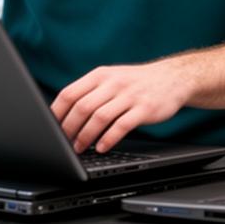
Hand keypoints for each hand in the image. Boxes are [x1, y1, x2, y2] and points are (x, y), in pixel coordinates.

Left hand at [52, 61, 196, 152]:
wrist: (173, 77)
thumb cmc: (137, 82)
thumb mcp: (112, 78)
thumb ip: (90, 92)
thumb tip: (63, 115)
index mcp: (100, 75)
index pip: (70, 93)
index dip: (56, 113)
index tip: (50, 129)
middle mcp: (113, 83)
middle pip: (82, 107)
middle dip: (69, 129)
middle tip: (63, 143)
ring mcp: (130, 95)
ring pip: (100, 117)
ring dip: (86, 136)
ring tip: (80, 148)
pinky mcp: (145, 108)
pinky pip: (122, 126)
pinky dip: (108, 139)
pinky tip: (102, 147)